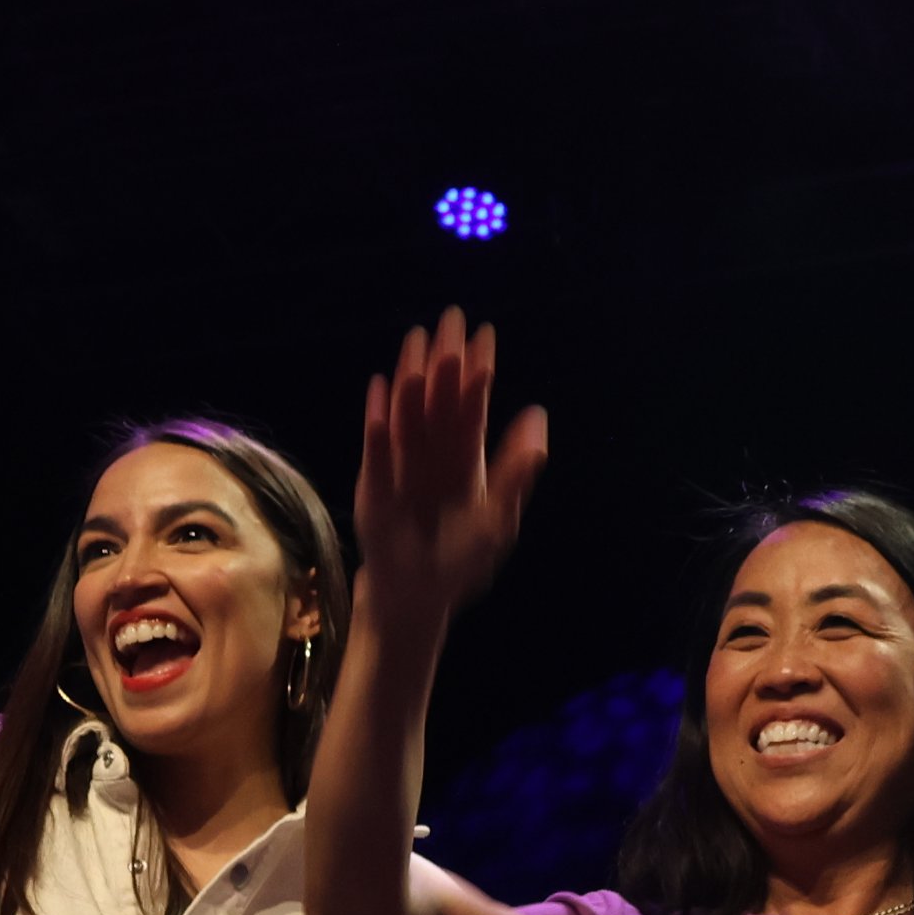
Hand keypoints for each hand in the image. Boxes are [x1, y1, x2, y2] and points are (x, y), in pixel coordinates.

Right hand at [354, 308, 549, 630]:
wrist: (418, 595)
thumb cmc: (463, 559)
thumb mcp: (499, 518)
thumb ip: (517, 470)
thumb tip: (538, 417)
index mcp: (467, 459)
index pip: (473, 406)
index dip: (478, 372)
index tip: (485, 334)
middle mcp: (435, 453)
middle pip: (440, 399)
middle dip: (446, 360)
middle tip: (451, 319)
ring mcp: (403, 463)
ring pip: (409, 412)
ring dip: (411, 378)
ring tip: (416, 341)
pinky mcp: (375, 481)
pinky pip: (377, 444)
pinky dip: (378, 419)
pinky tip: (380, 388)